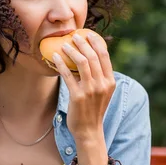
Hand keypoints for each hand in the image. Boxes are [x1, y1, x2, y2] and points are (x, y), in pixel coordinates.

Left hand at [53, 32, 114, 164]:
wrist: (89, 130)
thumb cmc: (93, 109)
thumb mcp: (102, 92)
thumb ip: (99, 77)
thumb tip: (89, 58)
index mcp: (110, 82)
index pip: (105, 56)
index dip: (96, 42)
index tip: (88, 35)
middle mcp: (102, 84)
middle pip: (93, 56)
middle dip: (83, 43)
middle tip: (74, 36)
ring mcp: (90, 91)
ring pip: (82, 63)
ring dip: (72, 51)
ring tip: (64, 45)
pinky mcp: (77, 96)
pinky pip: (68, 75)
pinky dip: (61, 64)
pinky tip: (55, 58)